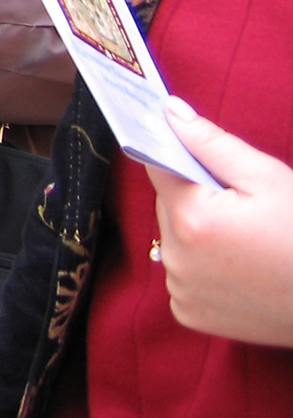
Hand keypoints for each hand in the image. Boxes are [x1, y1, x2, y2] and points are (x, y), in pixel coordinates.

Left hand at [145, 97, 292, 346]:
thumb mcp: (267, 179)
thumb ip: (212, 143)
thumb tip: (170, 113)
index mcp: (190, 218)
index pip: (157, 166)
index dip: (179, 157)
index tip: (194, 157)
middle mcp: (175, 257)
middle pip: (168, 205)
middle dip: (195, 198)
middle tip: (240, 207)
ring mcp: (181, 290)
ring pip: (174, 240)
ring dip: (197, 234)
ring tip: (245, 242)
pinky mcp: (190, 314)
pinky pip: (182, 275)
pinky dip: (202, 269)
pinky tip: (239, 270)